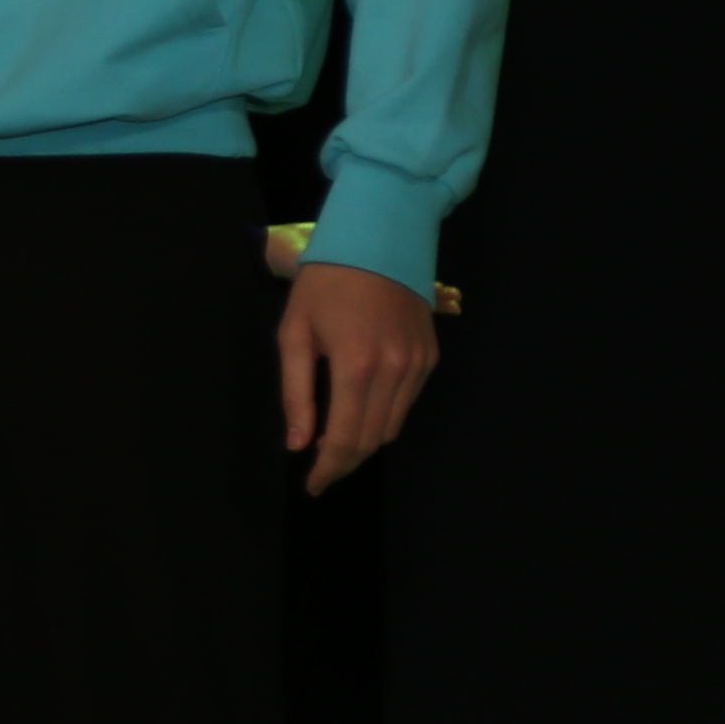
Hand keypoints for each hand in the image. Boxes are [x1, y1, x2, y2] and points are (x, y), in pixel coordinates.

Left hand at [276, 263, 436, 495]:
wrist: (378, 238)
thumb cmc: (325, 282)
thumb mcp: (294, 333)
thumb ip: (296, 393)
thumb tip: (298, 444)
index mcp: (356, 366)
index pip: (345, 439)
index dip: (328, 469)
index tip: (312, 485)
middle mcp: (395, 371)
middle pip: (373, 441)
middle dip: (345, 462)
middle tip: (321, 473)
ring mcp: (418, 365)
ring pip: (393, 427)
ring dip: (366, 443)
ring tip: (336, 447)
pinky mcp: (429, 357)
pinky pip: (406, 403)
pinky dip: (384, 417)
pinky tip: (362, 413)